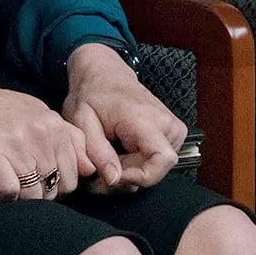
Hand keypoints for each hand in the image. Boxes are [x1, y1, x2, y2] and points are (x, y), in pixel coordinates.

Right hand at [0, 80, 89, 200]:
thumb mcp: (38, 113)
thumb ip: (66, 137)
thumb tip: (89, 168)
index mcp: (54, 124)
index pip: (75, 171)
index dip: (62, 185)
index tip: (47, 184)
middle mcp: (41, 132)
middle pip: (57, 185)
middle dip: (44, 194)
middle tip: (27, 190)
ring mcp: (17, 142)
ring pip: (34, 192)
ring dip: (24, 199)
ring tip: (12, 190)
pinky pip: (10, 189)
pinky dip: (5, 195)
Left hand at [60, 44, 186, 193]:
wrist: (105, 75)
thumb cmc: (92, 95)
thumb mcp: (82, 121)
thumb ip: (96, 152)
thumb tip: (113, 178)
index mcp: (145, 119)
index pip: (162, 161)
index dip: (137, 177)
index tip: (111, 175)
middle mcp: (167, 124)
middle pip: (154, 170)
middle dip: (124, 177)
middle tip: (97, 168)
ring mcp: (173, 129)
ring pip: (155, 169)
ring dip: (128, 172)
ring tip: (106, 157)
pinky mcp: (173, 134)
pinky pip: (156, 162)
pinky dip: (135, 165)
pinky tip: (118, 154)